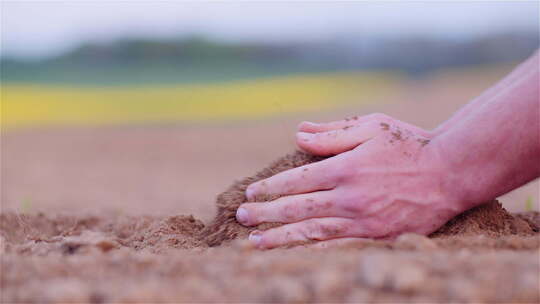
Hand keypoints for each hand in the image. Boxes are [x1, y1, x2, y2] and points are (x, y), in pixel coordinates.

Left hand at [236, 114, 462, 248]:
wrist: (452, 172)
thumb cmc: (410, 144)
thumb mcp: (371, 127)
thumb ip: (332, 135)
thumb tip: (298, 134)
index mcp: (345, 167)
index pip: (296, 180)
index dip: (269, 188)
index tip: (251, 194)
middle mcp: (350, 197)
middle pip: (297, 208)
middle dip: (265, 214)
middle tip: (241, 219)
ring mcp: (363, 221)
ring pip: (311, 233)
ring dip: (280, 238)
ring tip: (255, 244)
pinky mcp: (378, 238)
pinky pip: (338, 248)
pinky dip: (312, 252)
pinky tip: (293, 255)